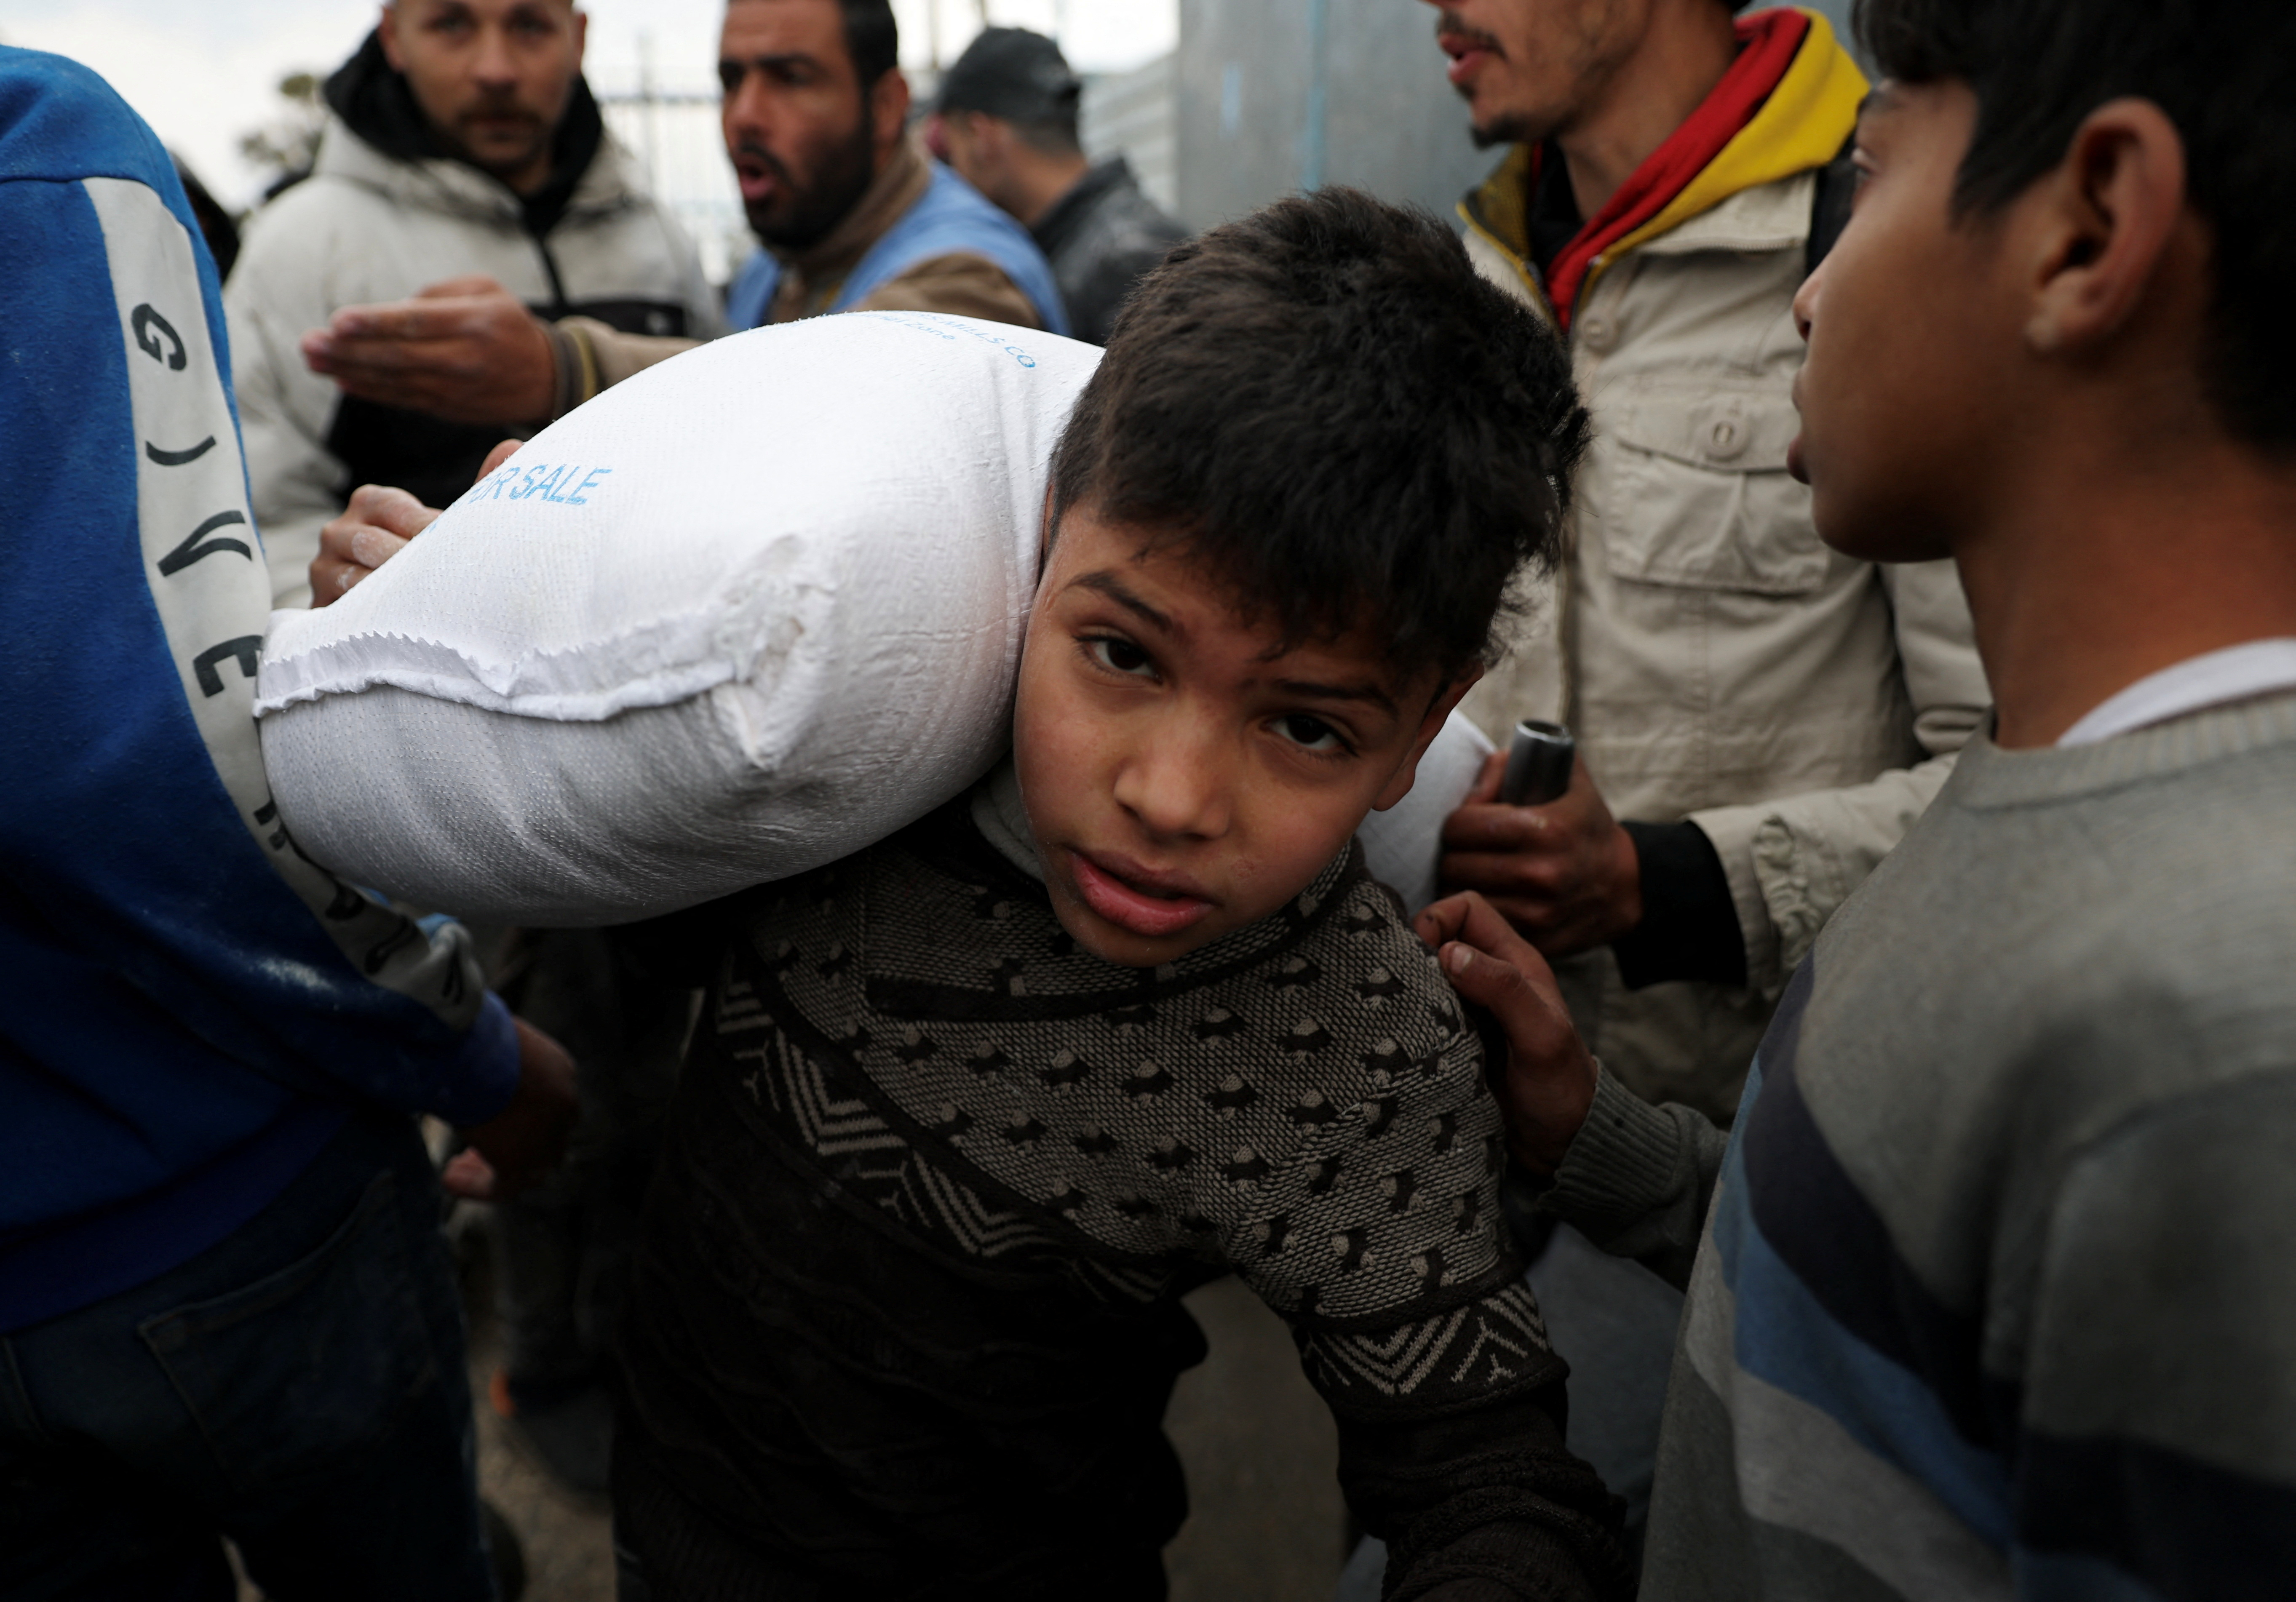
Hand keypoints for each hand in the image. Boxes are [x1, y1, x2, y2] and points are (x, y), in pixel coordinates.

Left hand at [301, 274, 555, 423]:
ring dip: (349, 371)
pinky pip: (404, 399)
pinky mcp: (450, 409)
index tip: (337, 322)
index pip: (416, 322)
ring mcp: (457, 388)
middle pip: (398, 356)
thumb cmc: (507, 323)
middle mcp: (465, 358)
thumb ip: (438, 294)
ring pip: (395, 381)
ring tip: (313, 360)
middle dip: (349, 350)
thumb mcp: (486, 290)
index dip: (374, 323)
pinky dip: (371, 391)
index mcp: (475, 322)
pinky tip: (343, 380)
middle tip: (309, 344)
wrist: (546, 377)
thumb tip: (390, 311)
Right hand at [308, 440, 519, 603]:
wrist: (395, 612)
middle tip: (452, 585)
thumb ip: (481, 490)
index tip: (462, 551)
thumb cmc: (430, 559)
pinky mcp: (321, 606)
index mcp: (372, 502)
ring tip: (434, 608)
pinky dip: (379, 620)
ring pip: (360, 580)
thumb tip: (514, 446)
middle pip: (375, 545)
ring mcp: (323, 568)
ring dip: (398, 596)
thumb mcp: (451, 525)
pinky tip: (406, 627)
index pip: (399, 512)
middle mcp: (339, 530)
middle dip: (415, 567)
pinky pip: (348, 612)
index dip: (432, 534)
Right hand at [443, 1016, 577, 1202]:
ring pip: (530, 1168)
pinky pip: (505, 1185)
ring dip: (493, 1171)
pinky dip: (478, 1186)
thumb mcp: (489, 1041)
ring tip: (457, 1170)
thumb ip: (489, 1060)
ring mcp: (548, 1135)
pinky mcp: (523, 1159)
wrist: (473, 1048)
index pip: (551, 1105)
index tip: (491, 1120)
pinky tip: (449, 1180)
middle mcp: (564, 1104)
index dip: (523, 1118)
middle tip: (474, 1152)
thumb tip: (464, 1060)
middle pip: (547, 1139)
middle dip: (515, 1148)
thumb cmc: (471, 1033)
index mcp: (559, 1071)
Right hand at [1415, 892, 1596, 1178]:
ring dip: (1407, 989)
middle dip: (1413, 953)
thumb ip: (1503, 989)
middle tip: (1399, 987)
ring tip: (1394, 1013)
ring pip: (1425, 977)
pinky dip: (1407, 1019)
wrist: (1563, 1146)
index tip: (1419, 957)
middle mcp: (1490, 980)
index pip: (1466, 909)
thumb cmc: (1562, 1090)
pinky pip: (1421, 1014)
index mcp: (1515, 964)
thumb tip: (1449, 953)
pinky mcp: (1453, 1041)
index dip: (1438, 920)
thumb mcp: (1541, 1036)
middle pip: (1438, 939)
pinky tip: (1400, 1037)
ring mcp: (1470, 1011)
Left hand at [1438, 751, 1641, 958]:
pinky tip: (1484, 900)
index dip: (1456, 823)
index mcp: (1544, 828)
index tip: (1466, 825)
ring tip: (1471, 875)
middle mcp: (1540, 873)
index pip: (1461, 826)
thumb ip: (1511, 764)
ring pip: (1461, 899)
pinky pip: (1480, 927)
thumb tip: (1470, 790)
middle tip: (1465, 851)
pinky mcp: (1533, 941)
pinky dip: (1475, 914)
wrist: (1625, 884)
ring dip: (1458, 886)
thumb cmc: (1584, 825)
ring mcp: (1536, 913)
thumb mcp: (1565, 778)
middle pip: (1454, 865)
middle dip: (1453, 854)